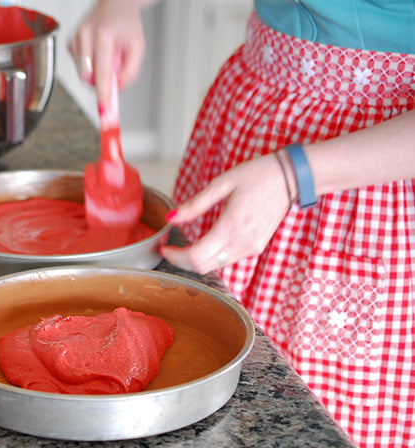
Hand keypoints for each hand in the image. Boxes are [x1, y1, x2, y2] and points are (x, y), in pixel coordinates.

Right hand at [68, 0, 148, 106]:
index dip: (103, 92)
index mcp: (103, 35)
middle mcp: (85, 35)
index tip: (104, 108)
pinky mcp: (69, 44)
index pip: (102, 71)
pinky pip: (79, 67)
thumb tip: (119, 88)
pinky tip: (97, 53)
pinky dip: (89, 66)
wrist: (115, 5)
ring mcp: (75, 39)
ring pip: (82, 73)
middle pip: (87, 76)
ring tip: (107, 56)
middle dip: (99, 83)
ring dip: (96, 73)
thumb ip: (130, 70)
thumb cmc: (126, 24)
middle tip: (113, 76)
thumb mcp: (138, 47)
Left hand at [162, 153, 292, 273]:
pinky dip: (210, 256)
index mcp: (231, 227)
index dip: (175, 256)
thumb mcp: (221, 184)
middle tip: (168, 247)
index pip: (195, 257)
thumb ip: (194, 205)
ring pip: (214, 266)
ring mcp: (251, 248)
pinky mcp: (255, 248)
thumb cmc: (255, 175)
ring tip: (182, 245)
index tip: (163, 247)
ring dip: (195, 260)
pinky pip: (226, 260)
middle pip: (202, 267)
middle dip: (181, 261)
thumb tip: (170, 219)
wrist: (290, 178)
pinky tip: (203, 243)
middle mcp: (242, 243)